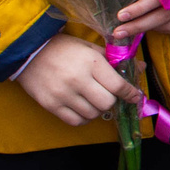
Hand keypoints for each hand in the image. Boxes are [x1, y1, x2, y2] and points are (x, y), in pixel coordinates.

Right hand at [19, 35, 141, 127]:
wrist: (29, 52)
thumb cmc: (64, 48)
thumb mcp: (91, 48)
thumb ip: (114, 60)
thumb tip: (140, 68)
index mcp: (91, 63)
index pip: (118, 86)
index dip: (131, 94)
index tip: (135, 97)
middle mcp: (78, 80)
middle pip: (107, 103)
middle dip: (112, 101)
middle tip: (109, 95)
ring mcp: (63, 94)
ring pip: (92, 114)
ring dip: (97, 110)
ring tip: (93, 100)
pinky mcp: (50, 105)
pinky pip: (75, 121)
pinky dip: (83, 118)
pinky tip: (82, 108)